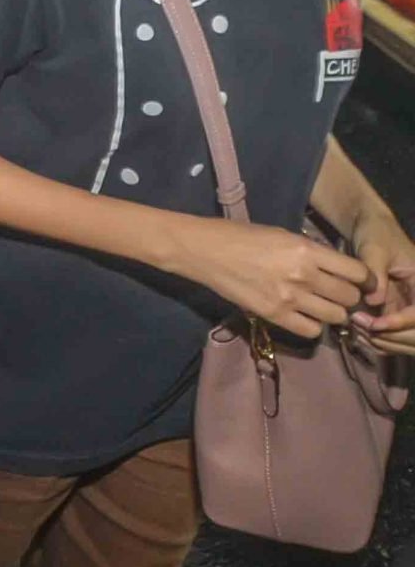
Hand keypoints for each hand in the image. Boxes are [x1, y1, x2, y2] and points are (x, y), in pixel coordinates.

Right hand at [173, 218, 373, 339]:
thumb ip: (312, 253)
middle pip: (349, 297)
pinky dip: (313, 326)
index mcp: (307, 250)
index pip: (357, 273)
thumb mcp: (283, 235)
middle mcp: (303, 275)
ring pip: (336, 317)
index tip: (358, 282)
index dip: (363, 280)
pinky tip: (303, 315)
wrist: (202, 250)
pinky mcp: (273, 315)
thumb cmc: (240, 236)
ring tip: (319, 306)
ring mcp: (289, 298)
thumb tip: (335, 270)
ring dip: (332, 313)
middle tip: (334, 294)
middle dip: (347, 297)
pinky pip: (311, 331)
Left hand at [347, 212, 414, 357]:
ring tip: (356, 329)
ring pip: (407, 340)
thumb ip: (376, 273)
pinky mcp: (398, 313)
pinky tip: (358, 333)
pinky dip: (380, 340)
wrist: (370, 230)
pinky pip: (395, 336)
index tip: (374, 325)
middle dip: (391, 335)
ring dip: (384, 340)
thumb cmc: (375, 234)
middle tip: (360, 326)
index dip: (400, 323)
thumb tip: (374, 301)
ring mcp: (411, 307)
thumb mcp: (375, 248)